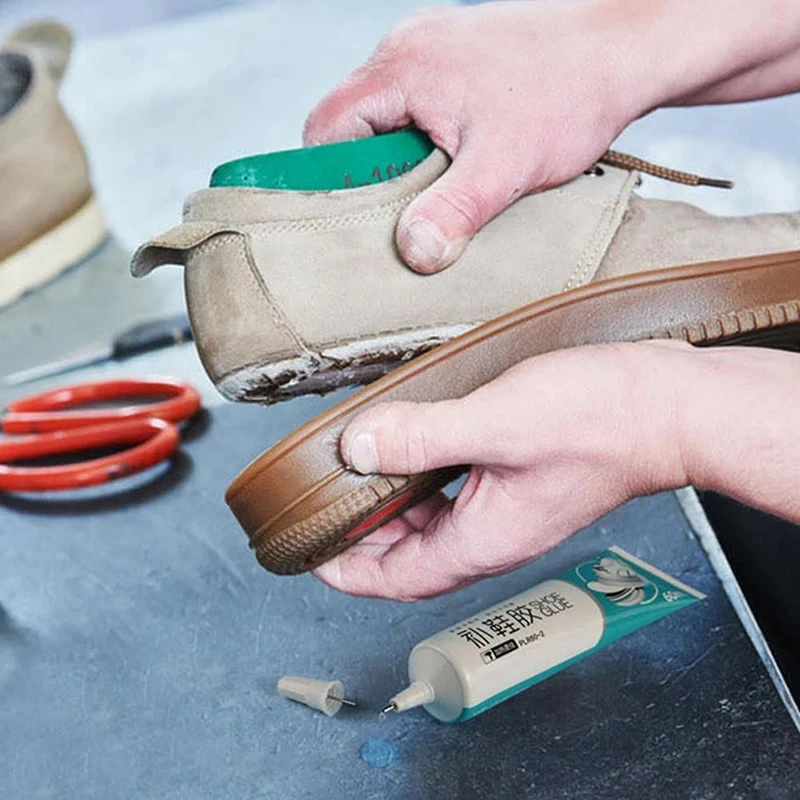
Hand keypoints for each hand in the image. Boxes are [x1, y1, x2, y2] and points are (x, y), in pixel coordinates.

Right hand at [304, 1, 658, 273]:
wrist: (622, 52)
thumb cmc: (569, 94)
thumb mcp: (507, 166)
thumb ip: (454, 210)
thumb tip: (412, 253)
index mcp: (401, 67)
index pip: (325, 129)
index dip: (330, 180)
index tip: (362, 217)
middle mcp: (404, 49)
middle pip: (349, 125)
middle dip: (371, 175)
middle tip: (410, 208)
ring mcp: (428, 50)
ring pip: (382, 118)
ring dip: (401, 160)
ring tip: (442, 184)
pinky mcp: (451, 61)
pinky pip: (412, 107)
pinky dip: (423, 141)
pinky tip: (458, 160)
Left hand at [314, 340, 693, 599]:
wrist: (668, 406)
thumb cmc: (601, 420)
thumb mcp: (496, 423)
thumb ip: (422, 437)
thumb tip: (358, 447)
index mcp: (481, 540)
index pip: (394, 579)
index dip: (345, 570)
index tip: (307, 549)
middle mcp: (491, 534)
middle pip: (406, 551)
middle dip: (360, 531)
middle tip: (324, 496)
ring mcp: (506, 508)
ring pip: (429, 520)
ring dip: (390, 499)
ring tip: (358, 465)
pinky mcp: (518, 479)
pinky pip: (454, 490)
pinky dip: (422, 475)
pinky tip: (413, 442)